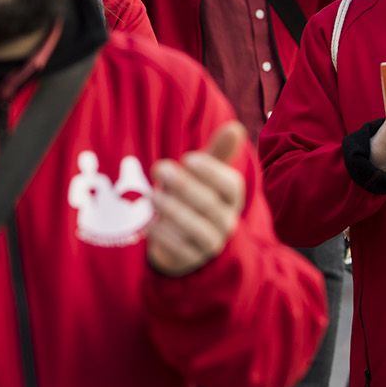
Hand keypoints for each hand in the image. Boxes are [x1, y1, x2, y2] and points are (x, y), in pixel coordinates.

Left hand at [146, 121, 247, 275]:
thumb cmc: (196, 197)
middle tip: (159, 167)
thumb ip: (218, 152)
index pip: (230, 185)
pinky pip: (180, 249)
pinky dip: (164, 236)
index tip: (187, 158)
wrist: (187, 241)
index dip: (211, 172)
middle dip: (184, 185)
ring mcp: (210, 243)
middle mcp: (225, 221)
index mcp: (231, 197)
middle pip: (209, 204)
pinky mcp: (191, 259)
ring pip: (196, 228)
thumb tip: (236, 127)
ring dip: (172, 210)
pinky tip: (149, 224)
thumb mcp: (206, 174)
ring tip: (151, 195)